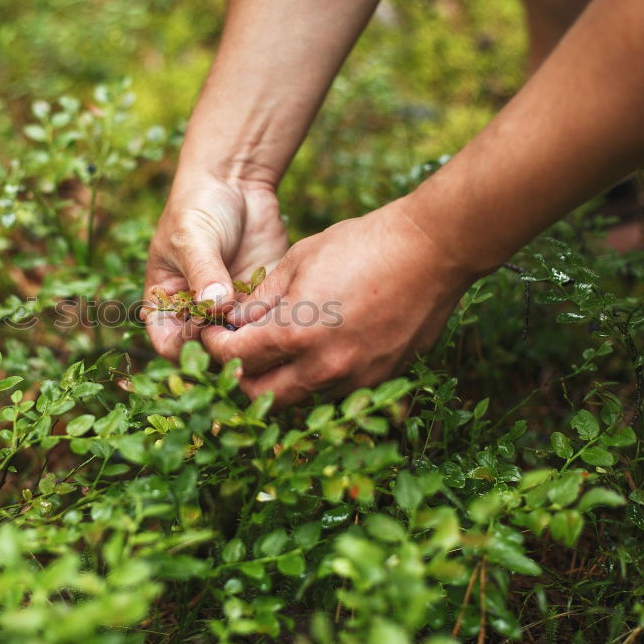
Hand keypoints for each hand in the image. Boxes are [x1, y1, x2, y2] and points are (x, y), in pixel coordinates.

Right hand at [144, 175, 288, 359]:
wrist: (235, 182)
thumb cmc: (198, 207)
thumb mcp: (192, 238)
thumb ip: (203, 272)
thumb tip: (215, 305)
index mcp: (167, 303)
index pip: (169, 343)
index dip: (185, 345)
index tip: (205, 328)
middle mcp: (197, 313)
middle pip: (206, 351)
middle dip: (224, 349)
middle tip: (244, 338)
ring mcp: (229, 309)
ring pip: (239, 343)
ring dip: (252, 340)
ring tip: (267, 325)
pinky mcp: (258, 300)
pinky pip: (266, 323)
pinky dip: (274, 323)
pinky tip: (284, 311)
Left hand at [201, 198, 474, 408]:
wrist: (433, 250)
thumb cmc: (361, 245)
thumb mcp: (298, 261)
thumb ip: (261, 300)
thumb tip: (235, 323)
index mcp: (294, 333)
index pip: (233, 359)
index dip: (212, 348)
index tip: (210, 335)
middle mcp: (322, 367)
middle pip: (260, 396)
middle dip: (240, 378)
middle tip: (236, 353)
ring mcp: (355, 378)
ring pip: (299, 398)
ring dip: (279, 381)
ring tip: (275, 351)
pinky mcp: (380, 379)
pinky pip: (335, 392)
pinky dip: (315, 379)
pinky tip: (315, 351)